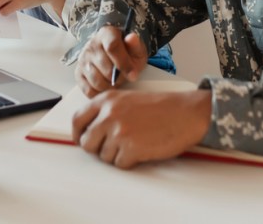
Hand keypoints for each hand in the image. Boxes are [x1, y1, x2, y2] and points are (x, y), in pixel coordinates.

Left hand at [71, 89, 211, 168]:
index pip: (77, 120)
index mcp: (107, 100)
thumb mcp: (127, 99)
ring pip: (104, 156)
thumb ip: (106, 111)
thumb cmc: (160, 107)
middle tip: (113, 146)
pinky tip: (141, 149)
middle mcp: (109, 115)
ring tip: (135, 143)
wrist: (185, 113)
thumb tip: (90, 131)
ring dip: (117, 155)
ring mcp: (119, 132)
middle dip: (98, 148)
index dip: (78, 134)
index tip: (81, 140)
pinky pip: (120, 164)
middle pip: (87, 143)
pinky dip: (130, 161)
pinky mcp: (131, 148)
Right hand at [75, 25, 147, 96]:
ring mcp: (83, 59)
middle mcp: (92, 45)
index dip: (124, 63)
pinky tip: (106, 87)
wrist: (113, 56)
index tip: (133, 75)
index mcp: (107, 34)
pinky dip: (99, 93)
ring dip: (109, 87)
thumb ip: (135, 46)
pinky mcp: (78, 73)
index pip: (112, 47)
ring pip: (97, 81)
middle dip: (119, 78)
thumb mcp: (136, 50)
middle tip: (124, 78)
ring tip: (116, 82)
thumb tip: (132, 38)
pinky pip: (88, 89)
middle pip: (106, 68)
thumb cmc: (126, 54)